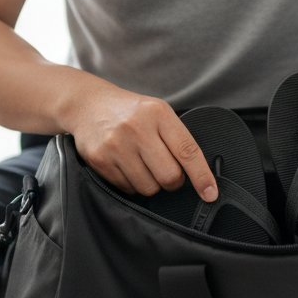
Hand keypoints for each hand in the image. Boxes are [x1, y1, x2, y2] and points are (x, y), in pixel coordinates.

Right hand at [61, 81, 216, 200]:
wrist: (87, 104)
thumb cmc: (131, 112)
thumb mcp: (158, 112)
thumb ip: (176, 138)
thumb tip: (198, 175)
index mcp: (159, 114)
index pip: (188, 151)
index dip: (202, 176)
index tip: (210, 193)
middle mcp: (137, 128)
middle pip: (169, 176)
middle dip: (173, 182)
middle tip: (166, 172)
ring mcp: (116, 145)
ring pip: (148, 187)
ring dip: (151, 184)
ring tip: (142, 165)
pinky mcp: (100, 160)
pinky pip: (127, 189)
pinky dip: (132, 184)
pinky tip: (126, 166)